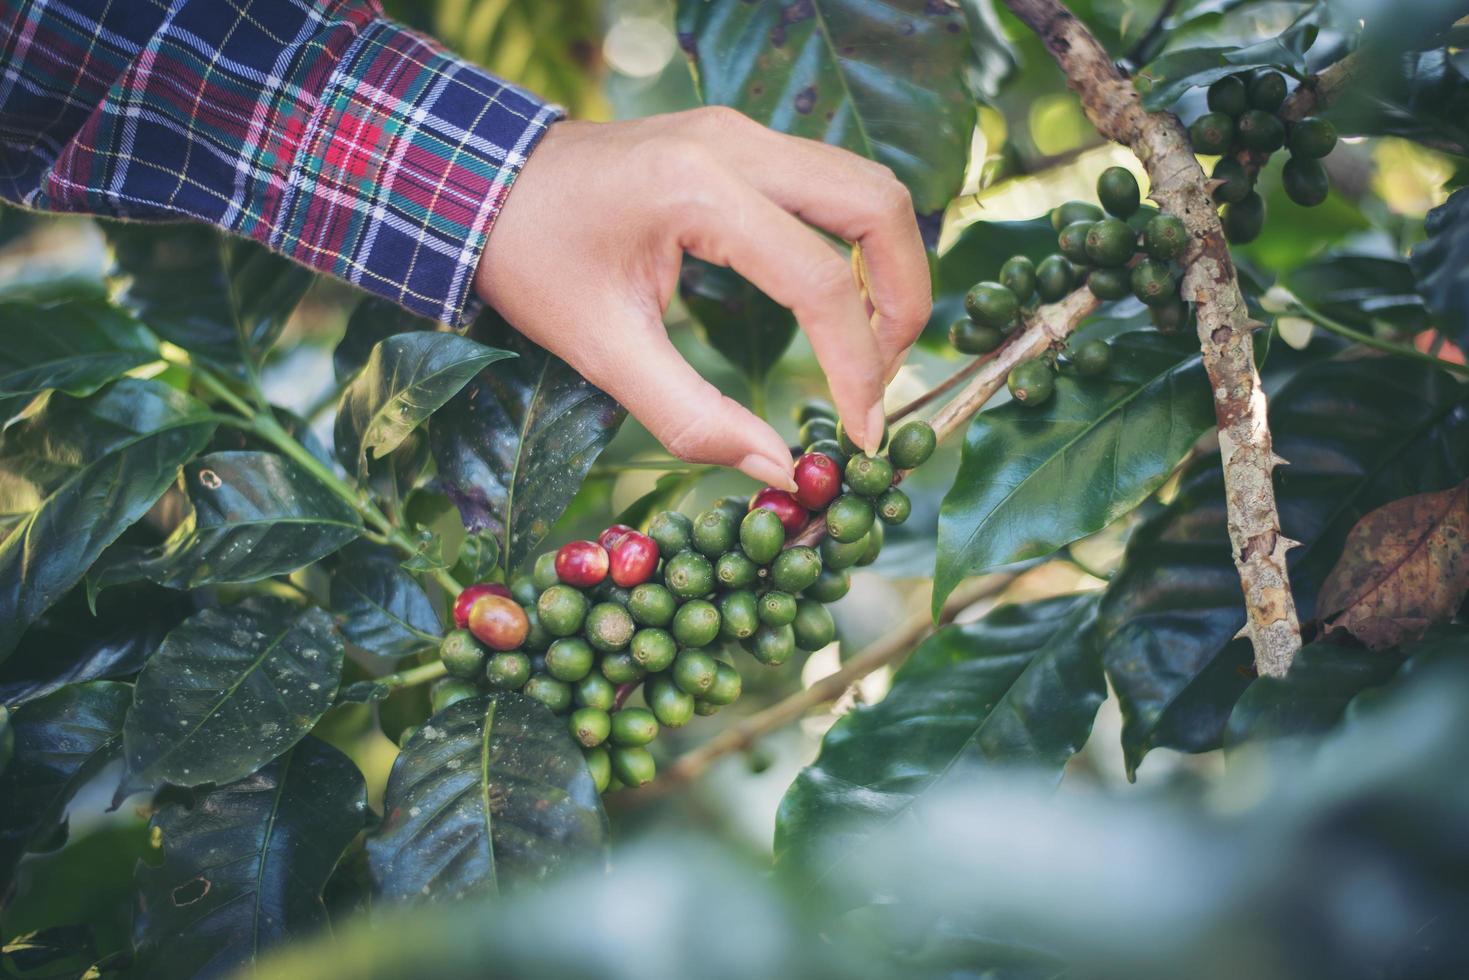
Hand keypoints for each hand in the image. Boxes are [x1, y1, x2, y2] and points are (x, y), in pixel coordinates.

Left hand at [474, 107, 931, 488]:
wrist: (482, 184)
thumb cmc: (530, 262)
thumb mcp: (601, 350)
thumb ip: (690, 417)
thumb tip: (777, 469)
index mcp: (696, 189)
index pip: (819, 279)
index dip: (857, 366)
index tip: (860, 434)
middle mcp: (735, 144)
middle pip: (878, 205)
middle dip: (903, 300)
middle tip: (884, 380)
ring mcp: (743, 132)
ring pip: (868, 185)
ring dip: (890, 267)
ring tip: (871, 347)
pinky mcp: (742, 142)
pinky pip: (834, 183)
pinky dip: (858, 245)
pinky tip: (840, 304)